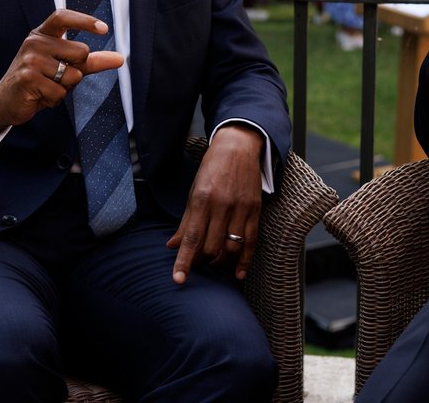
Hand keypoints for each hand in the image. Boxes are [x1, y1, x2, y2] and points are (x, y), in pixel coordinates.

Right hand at [0, 9, 123, 138]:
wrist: (6, 101)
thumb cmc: (37, 80)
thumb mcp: (64, 65)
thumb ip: (91, 61)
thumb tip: (120, 58)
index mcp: (42, 34)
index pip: (63, 17)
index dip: (84, 20)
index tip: (104, 28)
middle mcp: (34, 42)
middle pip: (81, 52)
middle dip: (77, 70)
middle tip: (56, 77)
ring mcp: (30, 60)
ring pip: (73, 75)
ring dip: (64, 88)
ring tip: (46, 86)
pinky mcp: (28, 78)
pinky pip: (60, 92)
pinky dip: (54, 99)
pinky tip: (39, 96)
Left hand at [168, 124, 263, 283]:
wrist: (239, 147)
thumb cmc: (212, 169)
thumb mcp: (194, 192)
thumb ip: (185, 222)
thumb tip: (172, 246)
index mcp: (202, 200)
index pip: (192, 238)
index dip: (184, 261)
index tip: (178, 280)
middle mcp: (222, 206)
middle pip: (212, 247)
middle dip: (203, 261)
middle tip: (198, 262)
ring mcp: (241, 209)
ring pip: (232, 247)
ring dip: (221, 262)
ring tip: (214, 262)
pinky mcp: (255, 210)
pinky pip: (251, 242)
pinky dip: (245, 261)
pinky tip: (238, 274)